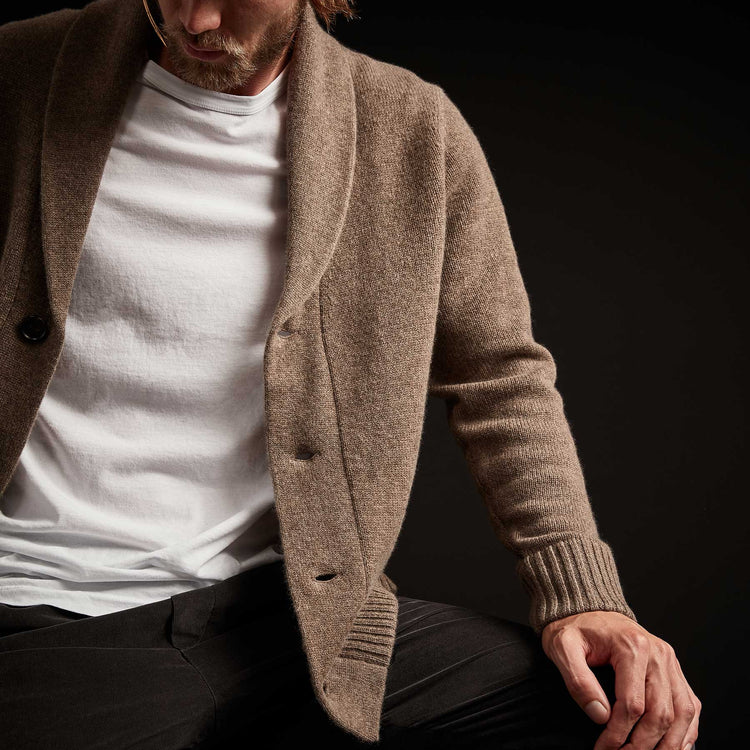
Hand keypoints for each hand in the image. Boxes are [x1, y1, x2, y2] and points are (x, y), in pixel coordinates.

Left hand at [541, 610, 700, 749]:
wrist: (586, 607)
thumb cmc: (574, 627)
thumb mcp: (563, 648)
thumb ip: (578, 681)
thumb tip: (600, 715)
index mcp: (632, 646)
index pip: (633, 704)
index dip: (619, 734)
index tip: (604, 748)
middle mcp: (658, 653)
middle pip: (661, 713)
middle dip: (643, 745)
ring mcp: (669, 661)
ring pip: (683, 713)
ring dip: (669, 744)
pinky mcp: (673, 669)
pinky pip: (690, 704)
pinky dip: (686, 730)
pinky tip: (673, 746)